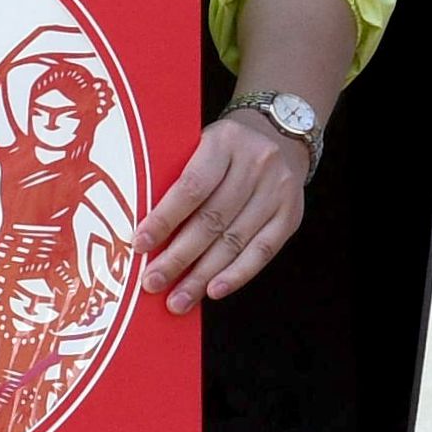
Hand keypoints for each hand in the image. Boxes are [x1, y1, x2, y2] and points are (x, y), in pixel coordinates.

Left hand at [142, 105, 311, 308]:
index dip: (164, 219)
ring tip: (178, 299)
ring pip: (235, 241)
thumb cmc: (226, 146)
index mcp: (224, 141)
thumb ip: (177, 176)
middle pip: (212, 220)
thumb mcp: (200, 144)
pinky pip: (262, 252)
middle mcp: (255, 164)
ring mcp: (278, 190)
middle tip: (153, 283)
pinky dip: (237, 275)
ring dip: (203, 275)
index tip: (140, 245)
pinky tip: (213, 291)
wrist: (279, 132)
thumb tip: (146, 232)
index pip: (191, 187)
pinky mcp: (291, 214)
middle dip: (179, 258)